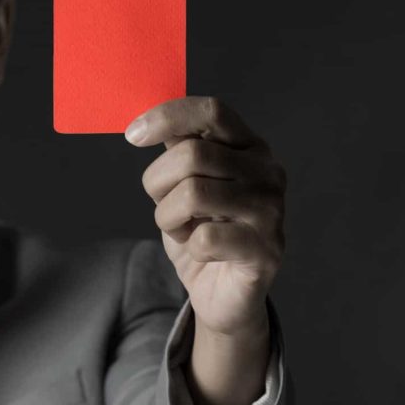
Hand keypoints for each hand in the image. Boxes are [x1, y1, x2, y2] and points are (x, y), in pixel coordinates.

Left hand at [125, 96, 285, 336]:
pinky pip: (204, 239)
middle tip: (164, 205)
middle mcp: (268, 172)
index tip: (133, 134)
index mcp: (249, 147)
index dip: (168, 116)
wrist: (223, 293)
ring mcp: (272, 211)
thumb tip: (146, 119)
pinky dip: (189, 247)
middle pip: (192, 155)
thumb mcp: (184, 183)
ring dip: (169, 217)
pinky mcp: (266, 250)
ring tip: (182, 229)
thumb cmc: (202, 231)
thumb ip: (177, 148)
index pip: (212, 111)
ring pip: (193, 194)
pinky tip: (202, 252)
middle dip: (158, 183)